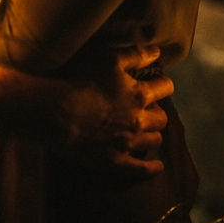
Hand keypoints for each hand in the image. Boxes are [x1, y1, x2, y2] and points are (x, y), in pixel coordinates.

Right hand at [61, 45, 173, 181]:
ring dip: (152, 133)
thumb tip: (157, 53)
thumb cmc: (82, 81)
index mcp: (139, 94)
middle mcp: (139, 120)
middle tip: (147, 109)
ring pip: (154, 140)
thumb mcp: (110, 60)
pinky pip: (142, 169)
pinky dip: (152, 167)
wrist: (59, 114)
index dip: (162, 84)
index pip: (164, 88)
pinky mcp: (116, 161)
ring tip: (145, 130)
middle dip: (157, 111)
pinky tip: (157, 165)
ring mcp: (129, 143)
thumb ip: (136, 56)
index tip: (158, 84)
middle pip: (162, 117)